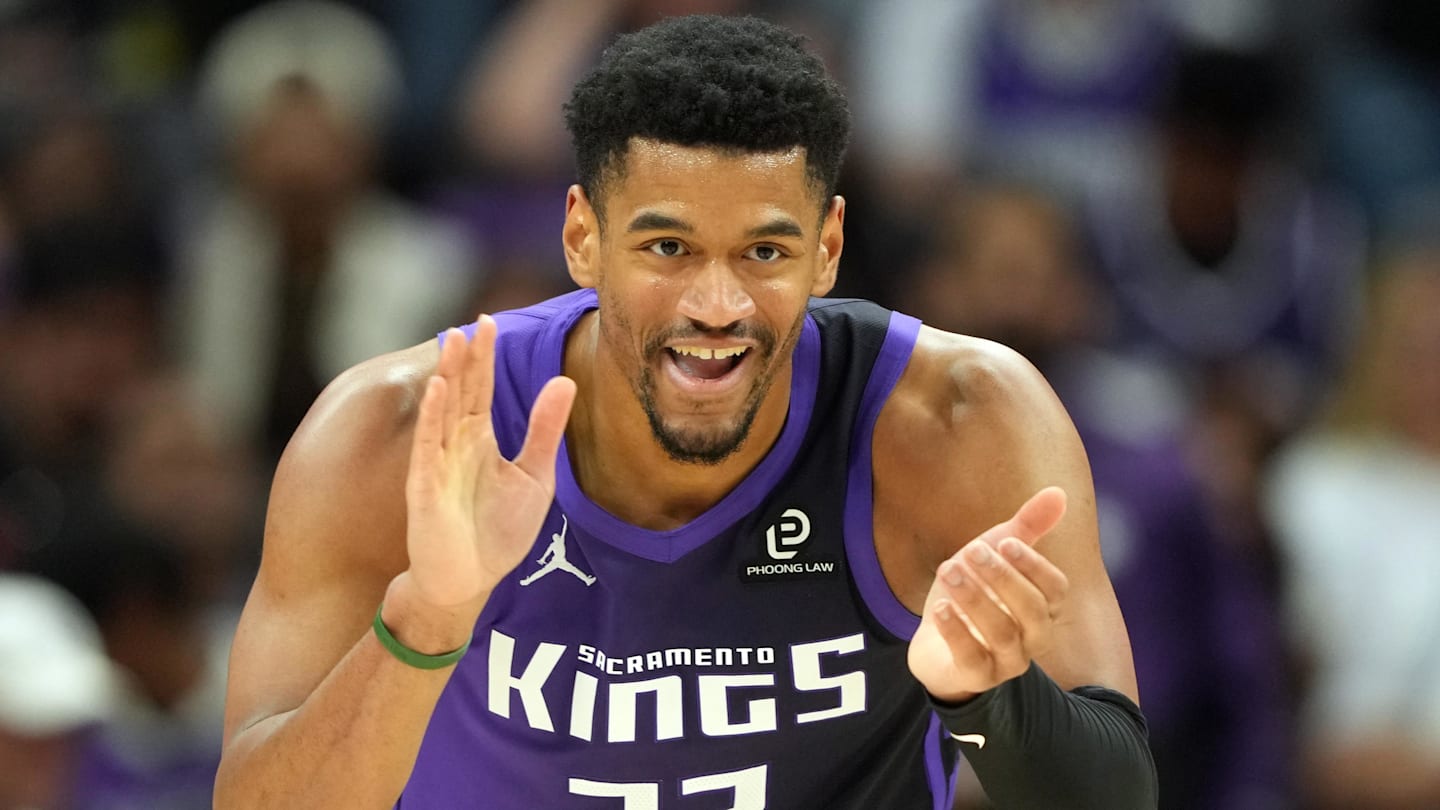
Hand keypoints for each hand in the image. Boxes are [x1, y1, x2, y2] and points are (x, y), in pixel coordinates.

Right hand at [389, 316, 575, 635]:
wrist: (470, 579)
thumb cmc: (498, 531)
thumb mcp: (533, 476)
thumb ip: (544, 429)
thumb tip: (564, 381)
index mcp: (479, 439)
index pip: (480, 388)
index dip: (485, 357)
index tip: (489, 323)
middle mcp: (455, 444)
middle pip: (460, 391)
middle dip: (466, 358)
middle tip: (473, 323)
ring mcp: (437, 462)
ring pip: (442, 409)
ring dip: (447, 375)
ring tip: (453, 341)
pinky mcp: (424, 486)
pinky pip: (427, 445)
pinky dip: (431, 416)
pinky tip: (437, 389)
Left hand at [907, 487, 1070, 701]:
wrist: (937, 644)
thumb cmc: (975, 595)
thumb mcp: (995, 556)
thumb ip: (1026, 528)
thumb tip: (1059, 492)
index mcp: (1043, 607)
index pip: (1056, 590)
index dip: (1034, 566)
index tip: (1006, 541)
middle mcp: (1033, 638)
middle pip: (1033, 612)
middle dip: (1003, 579)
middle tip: (971, 551)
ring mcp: (1006, 662)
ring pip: (1002, 634)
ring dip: (974, 599)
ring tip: (947, 570)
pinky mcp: (975, 677)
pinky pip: (971, 659)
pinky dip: (956, 632)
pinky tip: (939, 609)